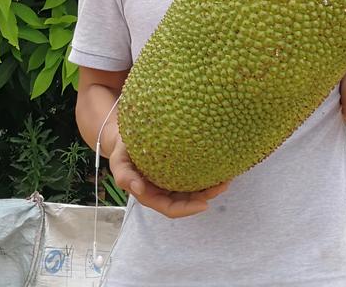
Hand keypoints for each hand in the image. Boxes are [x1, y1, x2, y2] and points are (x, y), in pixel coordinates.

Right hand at [108, 138, 230, 218]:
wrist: (127, 135)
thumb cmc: (123, 149)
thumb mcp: (119, 161)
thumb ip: (124, 176)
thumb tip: (138, 189)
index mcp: (150, 194)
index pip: (170, 208)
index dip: (187, 209)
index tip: (205, 204)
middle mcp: (163, 190)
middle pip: (187, 200)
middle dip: (206, 196)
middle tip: (223, 185)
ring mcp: (172, 179)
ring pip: (194, 188)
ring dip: (210, 186)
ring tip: (227, 176)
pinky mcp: (178, 167)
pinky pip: (194, 174)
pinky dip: (207, 173)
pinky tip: (219, 164)